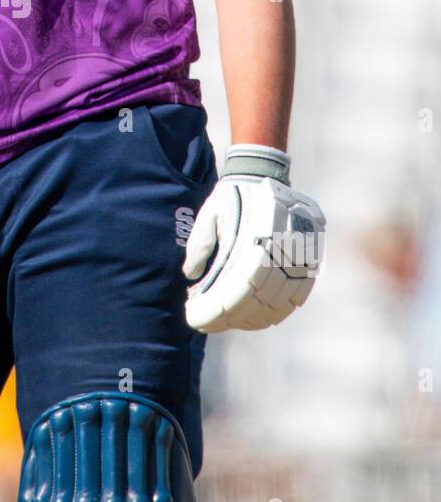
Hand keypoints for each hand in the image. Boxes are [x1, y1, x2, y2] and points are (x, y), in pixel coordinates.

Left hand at [182, 144, 325, 332]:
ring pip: (277, 304)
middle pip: (256, 301)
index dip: (215, 309)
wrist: (266, 177)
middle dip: (227, 319)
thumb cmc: (232, 197)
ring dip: (249, 320)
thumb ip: (200, 243)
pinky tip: (255, 318)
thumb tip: (191, 277)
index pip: (236, 288)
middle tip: (204, 324)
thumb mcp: (209, 213)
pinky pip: (297, 296)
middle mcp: (282, 249)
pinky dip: (276, 312)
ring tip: (225, 323)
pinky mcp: (310, 260)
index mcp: (257, 236)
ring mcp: (300, 257)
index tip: (194, 318)